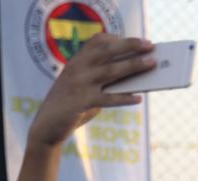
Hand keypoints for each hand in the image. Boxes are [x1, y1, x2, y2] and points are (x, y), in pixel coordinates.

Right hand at [27, 34, 154, 147]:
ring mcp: (79, 84)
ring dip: (133, 66)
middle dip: (130, 46)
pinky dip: (125, 98)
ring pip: (111, 71)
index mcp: (77, 60)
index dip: (118, 39)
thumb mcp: (84, 86)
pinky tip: (138, 99)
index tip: (137, 41)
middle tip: (150, 45)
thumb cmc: (72, 104)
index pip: (97, 41)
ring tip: (151, 63)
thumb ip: (103, 79)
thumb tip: (135, 78)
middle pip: (107, 51)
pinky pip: (108, 98)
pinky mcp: (81, 102)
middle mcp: (77, 68)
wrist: (47, 125)